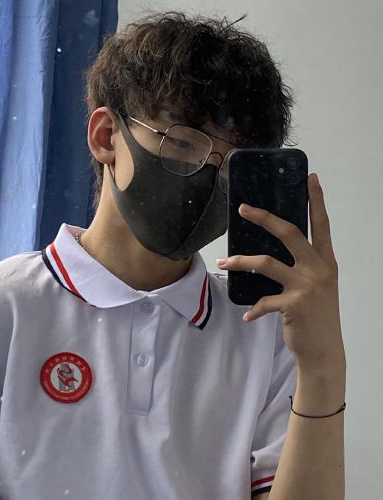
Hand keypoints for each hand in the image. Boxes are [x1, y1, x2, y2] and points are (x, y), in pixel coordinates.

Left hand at [217, 173, 344, 371]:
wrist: (324, 350)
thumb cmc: (318, 315)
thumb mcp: (318, 286)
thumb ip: (303, 267)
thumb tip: (273, 252)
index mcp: (325, 262)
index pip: (321, 225)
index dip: (317, 201)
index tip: (311, 178)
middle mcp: (318, 269)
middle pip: (289, 233)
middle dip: (263, 218)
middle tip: (242, 208)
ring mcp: (306, 286)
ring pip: (265, 263)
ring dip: (239, 261)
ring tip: (223, 262)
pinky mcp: (292, 305)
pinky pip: (263, 301)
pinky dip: (253, 308)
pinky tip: (247, 314)